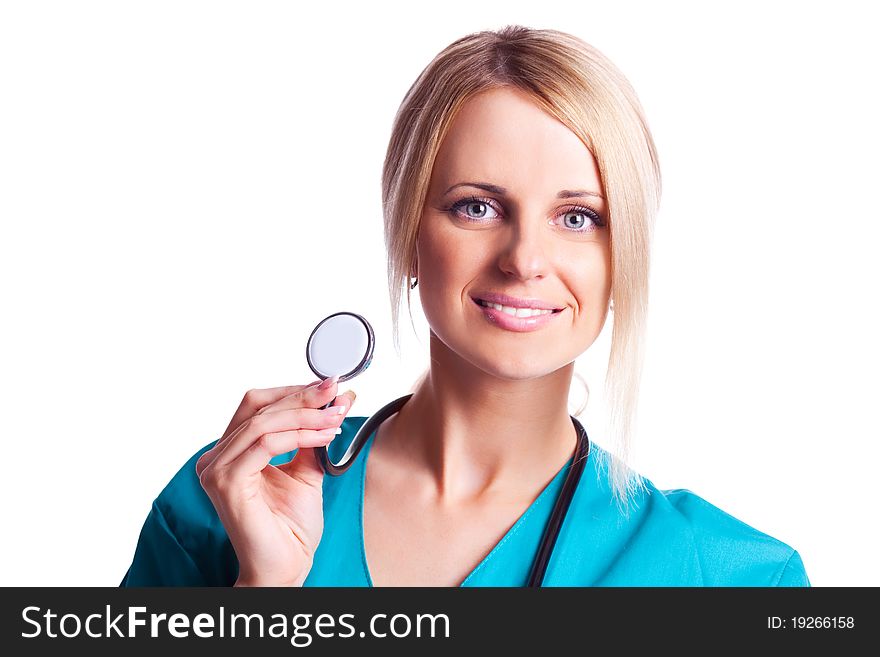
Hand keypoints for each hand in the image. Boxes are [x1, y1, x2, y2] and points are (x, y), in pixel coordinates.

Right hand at [195, 376, 353, 585]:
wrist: (286, 566)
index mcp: (230, 453)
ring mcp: (216, 470)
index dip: (292, 392)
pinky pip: (266, 444)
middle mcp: (216, 458)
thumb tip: (334, 402)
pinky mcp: (226, 483)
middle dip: (302, 397)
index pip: (256, 406)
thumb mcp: (306, 471)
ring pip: (263, 423)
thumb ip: (311, 437)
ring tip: (336, 417)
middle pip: (258, 407)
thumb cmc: (291, 527)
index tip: (328, 388)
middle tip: (335, 393)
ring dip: (306, 416)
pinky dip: (299, 435)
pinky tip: (324, 436)